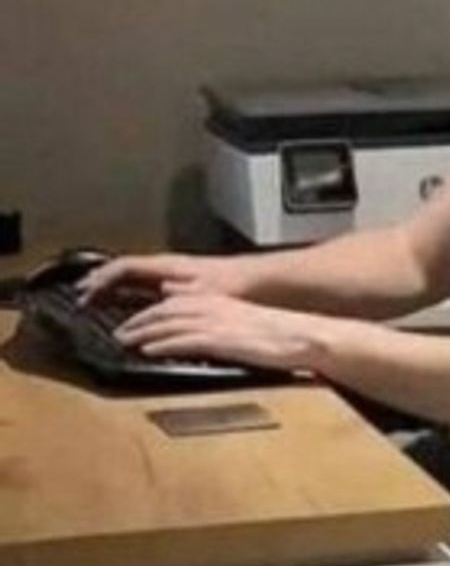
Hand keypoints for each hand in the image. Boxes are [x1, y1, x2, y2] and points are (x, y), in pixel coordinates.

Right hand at [80, 250, 266, 303]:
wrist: (251, 278)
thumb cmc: (230, 283)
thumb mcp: (204, 293)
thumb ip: (179, 296)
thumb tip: (158, 297)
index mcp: (166, 266)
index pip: (124, 267)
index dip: (103, 278)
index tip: (87, 291)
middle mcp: (164, 266)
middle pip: (123, 269)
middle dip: (99, 280)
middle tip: (81, 295)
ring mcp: (169, 272)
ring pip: (131, 275)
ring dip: (111, 285)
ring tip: (94, 296)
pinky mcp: (176, 282)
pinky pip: (143, 282)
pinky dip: (127, 289)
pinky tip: (123, 299)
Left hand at [115, 293, 332, 372]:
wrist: (301, 336)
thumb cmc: (281, 336)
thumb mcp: (245, 324)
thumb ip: (221, 326)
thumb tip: (205, 339)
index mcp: (215, 301)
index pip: (172, 303)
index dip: (148, 313)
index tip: (133, 323)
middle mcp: (210, 307)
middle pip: (162, 311)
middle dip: (137, 321)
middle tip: (118, 333)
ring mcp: (213, 323)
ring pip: (166, 324)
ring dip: (141, 332)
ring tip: (123, 341)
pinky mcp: (219, 340)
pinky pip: (183, 340)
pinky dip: (162, 344)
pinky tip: (147, 350)